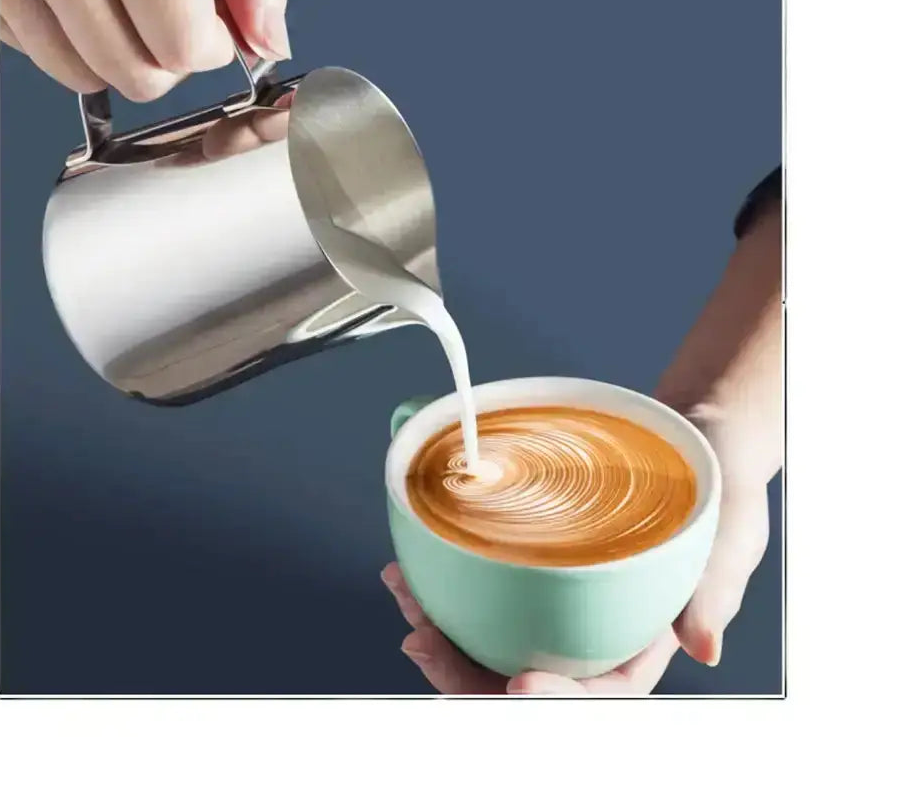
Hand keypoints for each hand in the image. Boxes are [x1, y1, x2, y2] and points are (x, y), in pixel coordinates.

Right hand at [0, 0, 292, 98]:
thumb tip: (267, 40)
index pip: (183, 47)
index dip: (213, 42)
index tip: (214, 17)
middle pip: (139, 76)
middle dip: (170, 55)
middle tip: (171, 7)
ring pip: (86, 78)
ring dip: (120, 55)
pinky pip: (37, 55)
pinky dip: (69, 39)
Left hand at [381, 412, 771, 695]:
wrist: (693, 438)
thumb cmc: (720, 489)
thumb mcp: (733, 536)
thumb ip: (714, 592)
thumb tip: (703, 648)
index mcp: (641, 642)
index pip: (598, 693)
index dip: (556, 697)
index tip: (517, 680)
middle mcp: (592, 632)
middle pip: (524, 678)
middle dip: (467, 673)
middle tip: (421, 639)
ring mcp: (556, 602)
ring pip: (491, 642)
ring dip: (441, 632)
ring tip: (403, 598)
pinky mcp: (532, 568)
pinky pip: (483, 593)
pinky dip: (443, 589)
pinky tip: (411, 572)